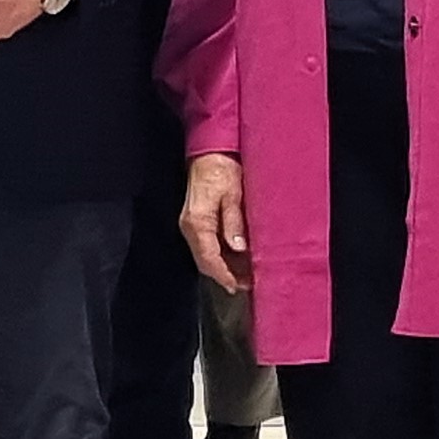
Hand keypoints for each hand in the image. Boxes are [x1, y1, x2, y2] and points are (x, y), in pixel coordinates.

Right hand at [181, 153, 250, 292]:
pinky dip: (223, 255)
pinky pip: (208, 245)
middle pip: (206, 261)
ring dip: (225, 267)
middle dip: (225, 275)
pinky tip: (239, 258)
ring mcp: (192, 225)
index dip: (223, 275)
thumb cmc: (222, 168)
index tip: (237, 287)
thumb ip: (234, 222)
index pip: (208, 258)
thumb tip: (238, 248)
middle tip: (248, 285)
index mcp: (197, 222)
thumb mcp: (233, 194)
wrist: (211, 151)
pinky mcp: (198, 221)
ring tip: (248, 276)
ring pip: (207, 255)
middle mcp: (190, 227)